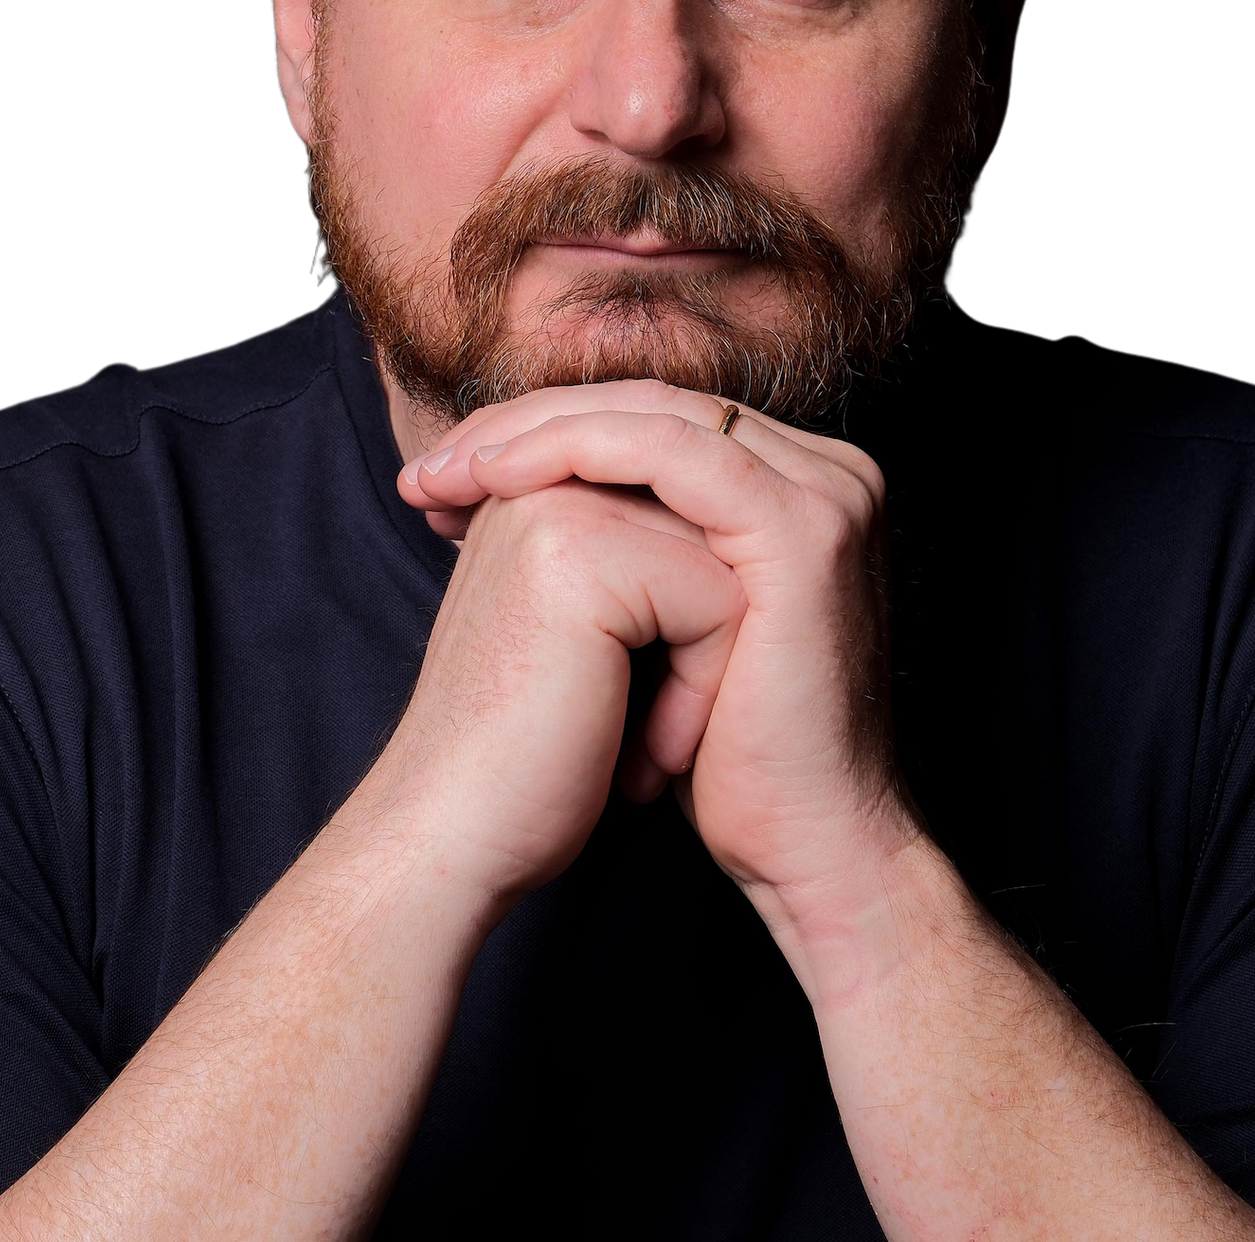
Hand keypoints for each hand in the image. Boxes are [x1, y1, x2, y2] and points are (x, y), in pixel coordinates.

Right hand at [362, 466, 747, 905]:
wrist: (452, 839)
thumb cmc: (523, 757)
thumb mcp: (584, 638)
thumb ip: (634, 561)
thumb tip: (731, 537)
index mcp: (533, 490)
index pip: (683, 516)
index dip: (685, 620)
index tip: (616, 704)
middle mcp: (540, 482)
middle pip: (711, 534)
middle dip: (702, 637)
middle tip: (639, 730)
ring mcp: (558, 511)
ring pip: (725, 564)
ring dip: (707, 667)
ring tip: (648, 740)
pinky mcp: (584, 558)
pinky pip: (718, 603)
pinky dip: (702, 691)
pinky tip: (647, 754)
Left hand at [396, 382, 920, 911]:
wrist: (803, 850)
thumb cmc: (723, 758)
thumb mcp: (656, 627)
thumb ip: (620, 544)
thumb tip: (501, 488)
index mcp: (794, 486)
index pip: (651, 421)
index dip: (543, 433)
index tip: (443, 474)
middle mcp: (825, 473)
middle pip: (650, 404)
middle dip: (526, 427)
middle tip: (429, 467)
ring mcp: (824, 494)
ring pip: (655, 414)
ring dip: (538, 434)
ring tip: (449, 473)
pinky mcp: (804, 528)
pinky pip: (672, 453)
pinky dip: (579, 452)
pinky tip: (505, 478)